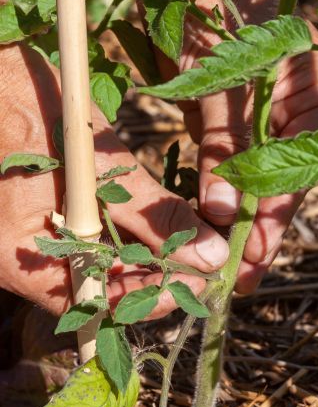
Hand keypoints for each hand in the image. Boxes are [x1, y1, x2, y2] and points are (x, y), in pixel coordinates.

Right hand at [0, 44, 228, 315]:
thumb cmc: (28, 101)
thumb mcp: (101, 161)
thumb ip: (152, 214)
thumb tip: (209, 255)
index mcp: (18, 257)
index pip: (96, 304)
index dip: (152, 299)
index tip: (200, 281)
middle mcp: (16, 261)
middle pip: (96, 291)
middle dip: (152, 278)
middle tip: (203, 263)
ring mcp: (21, 241)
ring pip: (91, 268)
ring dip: (139, 259)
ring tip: (188, 247)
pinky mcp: (31, 220)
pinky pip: (80, 242)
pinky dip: (118, 239)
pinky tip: (152, 227)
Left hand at [131, 0, 317, 293]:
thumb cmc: (217, 1)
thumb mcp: (222, 74)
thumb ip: (226, 138)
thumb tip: (224, 209)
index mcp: (316, 91)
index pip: (306, 164)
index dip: (277, 212)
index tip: (253, 252)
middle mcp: (300, 110)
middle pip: (288, 181)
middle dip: (262, 230)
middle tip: (239, 279)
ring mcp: (269, 117)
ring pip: (262, 178)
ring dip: (243, 222)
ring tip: (227, 266)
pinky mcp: (238, 120)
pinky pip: (238, 165)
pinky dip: (225, 195)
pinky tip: (213, 225)